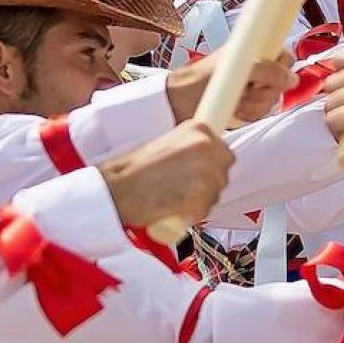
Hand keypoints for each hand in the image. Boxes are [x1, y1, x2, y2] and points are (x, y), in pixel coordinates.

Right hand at [101, 121, 233, 228]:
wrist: (120, 188)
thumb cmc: (134, 170)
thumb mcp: (166, 143)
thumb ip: (189, 148)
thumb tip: (202, 159)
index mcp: (198, 128)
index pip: (222, 148)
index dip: (211, 163)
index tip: (200, 170)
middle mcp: (206, 146)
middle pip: (223, 170)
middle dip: (208, 182)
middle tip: (185, 187)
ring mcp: (207, 170)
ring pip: (216, 191)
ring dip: (201, 199)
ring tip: (175, 197)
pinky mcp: (203, 194)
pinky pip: (206, 208)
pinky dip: (193, 213)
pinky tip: (175, 207)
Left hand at [166, 48, 296, 124]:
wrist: (180, 101)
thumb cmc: (200, 79)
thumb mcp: (236, 68)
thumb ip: (268, 70)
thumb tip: (292, 78)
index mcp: (256, 50)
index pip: (286, 57)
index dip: (279, 70)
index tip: (262, 76)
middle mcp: (258, 67)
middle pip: (282, 83)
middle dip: (263, 91)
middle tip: (244, 88)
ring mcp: (254, 86)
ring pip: (272, 100)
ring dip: (254, 104)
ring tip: (235, 99)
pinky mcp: (249, 105)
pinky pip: (262, 113)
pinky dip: (248, 114)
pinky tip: (234, 108)